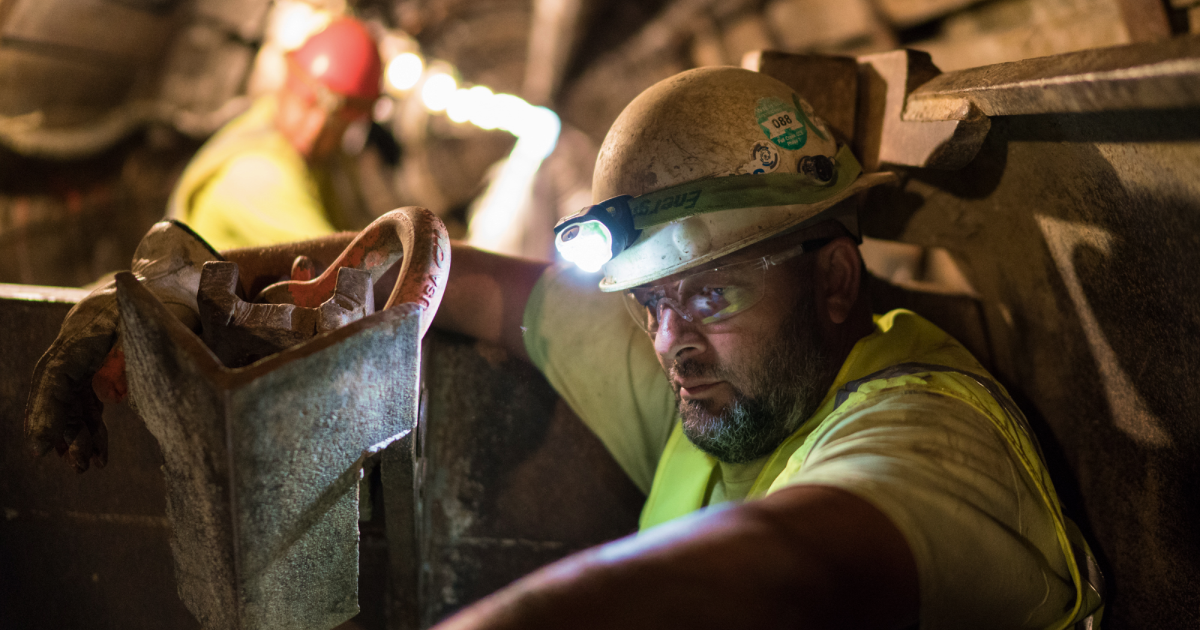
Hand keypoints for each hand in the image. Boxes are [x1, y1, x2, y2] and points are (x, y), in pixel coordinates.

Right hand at [24, 221, 221, 471]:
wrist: (176, 278)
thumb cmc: (177, 299)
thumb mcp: (174, 320)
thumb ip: (147, 352)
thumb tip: (121, 395)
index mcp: (91, 323)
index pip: (60, 370)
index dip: (48, 409)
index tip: (41, 444)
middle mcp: (79, 335)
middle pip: (57, 385)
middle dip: (58, 426)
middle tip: (72, 463)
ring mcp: (84, 348)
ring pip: (70, 395)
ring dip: (74, 431)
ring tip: (86, 465)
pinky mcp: (95, 361)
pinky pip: (84, 396)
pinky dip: (89, 424)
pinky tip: (97, 452)